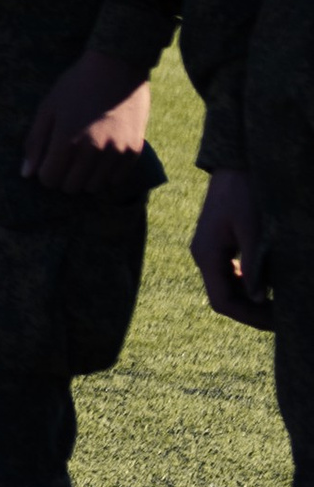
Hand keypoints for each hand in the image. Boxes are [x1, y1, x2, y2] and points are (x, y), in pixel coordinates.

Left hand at [20, 44, 153, 196]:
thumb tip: (27, 174)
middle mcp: (93, 151)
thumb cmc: (76, 86)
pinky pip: (115, 180)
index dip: (45, 172)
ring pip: (93, 187)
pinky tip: (102, 154)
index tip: (48, 160)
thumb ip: (35, 142)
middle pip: (71, 187)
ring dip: (84, 177)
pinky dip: (106, 173)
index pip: (49, 180)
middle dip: (63, 176)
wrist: (117, 67)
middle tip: (66, 157)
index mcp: (67, 140)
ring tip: (83, 154)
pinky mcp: (134, 151)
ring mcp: (116, 153)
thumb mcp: (48, 108)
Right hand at [191, 167, 274, 324]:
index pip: (223, 302)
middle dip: (252, 312)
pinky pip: (232, 274)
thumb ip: (253, 265)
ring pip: (228, 288)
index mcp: (206, 254)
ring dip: (251, 300)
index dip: (249, 317)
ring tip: (279, 304)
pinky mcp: (221, 245)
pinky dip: (250, 285)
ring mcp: (211, 251)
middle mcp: (203, 256)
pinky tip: (270, 286)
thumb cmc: (244, 193)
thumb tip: (257, 298)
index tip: (277, 322)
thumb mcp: (252, 230)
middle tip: (283, 316)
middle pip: (224, 298)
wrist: (235, 164)